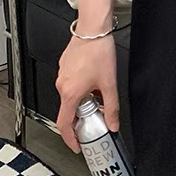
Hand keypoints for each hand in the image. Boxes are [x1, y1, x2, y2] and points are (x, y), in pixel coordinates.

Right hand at [55, 18, 118, 152]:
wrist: (93, 30)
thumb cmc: (99, 52)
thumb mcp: (110, 83)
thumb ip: (111, 107)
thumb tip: (113, 124)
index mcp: (71, 93)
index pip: (64, 124)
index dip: (70, 138)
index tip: (76, 145)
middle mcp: (62, 85)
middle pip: (68, 110)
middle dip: (80, 118)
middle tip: (94, 119)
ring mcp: (61, 75)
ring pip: (70, 96)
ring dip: (82, 102)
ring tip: (97, 96)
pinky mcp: (64, 67)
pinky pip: (70, 84)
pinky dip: (80, 89)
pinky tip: (92, 82)